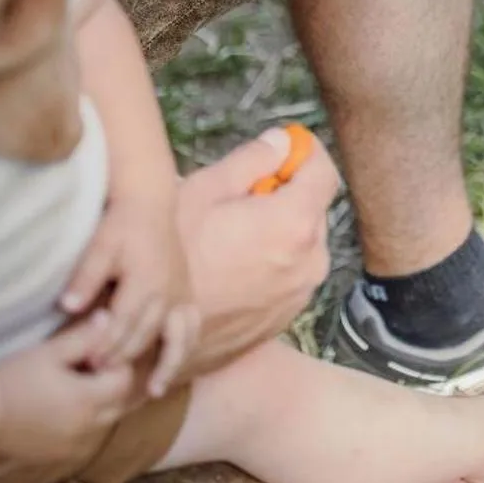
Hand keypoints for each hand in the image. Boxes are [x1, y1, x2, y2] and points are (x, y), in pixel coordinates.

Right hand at [0, 312, 133, 465]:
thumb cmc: (14, 379)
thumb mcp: (50, 352)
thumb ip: (83, 336)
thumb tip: (108, 318)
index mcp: (88, 400)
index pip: (124, 380)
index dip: (114, 363)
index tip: (92, 355)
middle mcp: (88, 428)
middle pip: (118, 402)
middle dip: (109, 384)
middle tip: (83, 369)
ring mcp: (76, 446)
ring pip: (103, 422)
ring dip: (97, 405)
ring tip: (68, 388)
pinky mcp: (62, 457)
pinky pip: (86, 438)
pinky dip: (82, 424)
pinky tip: (57, 409)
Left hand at [59, 193, 201, 397]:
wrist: (150, 205)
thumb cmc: (120, 225)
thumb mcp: (99, 245)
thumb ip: (85, 276)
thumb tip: (66, 306)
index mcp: (145, 280)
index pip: (124, 323)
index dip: (107, 345)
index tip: (89, 364)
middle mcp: (168, 292)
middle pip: (146, 335)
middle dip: (126, 359)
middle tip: (105, 382)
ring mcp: (182, 295)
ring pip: (178, 338)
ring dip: (167, 365)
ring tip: (153, 390)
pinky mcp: (188, 295)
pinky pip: (192, 329)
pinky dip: (184, 350)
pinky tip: (173, 368)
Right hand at [176, 128, 339, 376]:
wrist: (158, 340)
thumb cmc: (175, 258)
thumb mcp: (203, 192)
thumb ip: (250, 161)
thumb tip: (280, 142)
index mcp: (295, 223)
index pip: (324, 172)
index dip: (305, 154)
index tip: (283, 150)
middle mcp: (311, 260)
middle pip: (312, 209)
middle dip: (286, 195)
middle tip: (241, 197)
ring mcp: (301, 293)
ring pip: (302, 244)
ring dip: (279, 231)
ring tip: (231, 237)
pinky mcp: (288, 317)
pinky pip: (290, 275)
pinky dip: (272, 263)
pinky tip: (232, 268)